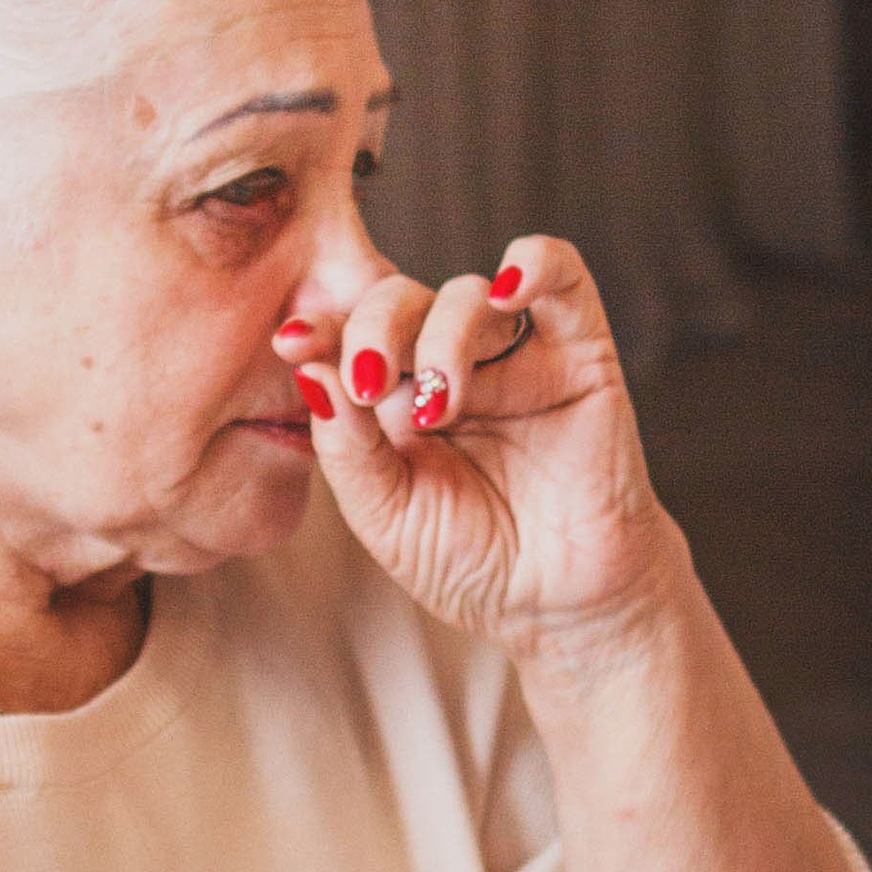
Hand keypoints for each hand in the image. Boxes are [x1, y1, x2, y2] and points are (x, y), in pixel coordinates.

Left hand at [279, 239, 679, 659]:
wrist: (557, 609)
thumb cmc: (470, 565)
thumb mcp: (385, 515)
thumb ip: (345, 445)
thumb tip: (309, 368)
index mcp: (395, 398)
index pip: (349, 337)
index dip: (320, 328)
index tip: (290, 344)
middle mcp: (452, 365)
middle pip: (400, 299)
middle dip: (373, 330)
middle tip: (369, 384)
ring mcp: (514, 357)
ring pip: (467, 293)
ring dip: (441, 336)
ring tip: (439, 404)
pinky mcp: (581, 354)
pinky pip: (563, 278)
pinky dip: (535, 262)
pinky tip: (508, 289)